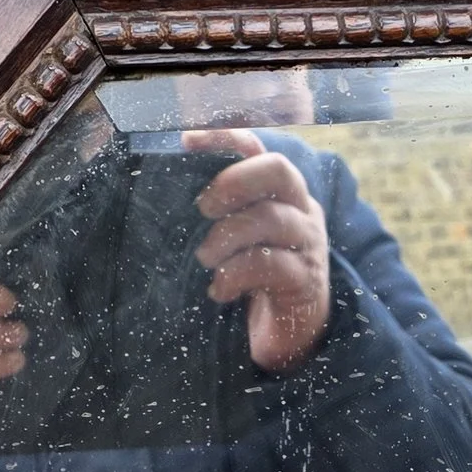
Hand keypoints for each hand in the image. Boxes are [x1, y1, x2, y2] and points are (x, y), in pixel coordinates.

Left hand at [184, 128, 331, 372]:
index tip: (187, 141)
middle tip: (203, 208)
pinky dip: (236, 274)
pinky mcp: (306, 280)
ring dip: (228, 236)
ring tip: (205, 258)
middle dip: (234, 183)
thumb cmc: (256, 279)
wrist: (295, 333)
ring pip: (272, 218)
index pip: (259, 150)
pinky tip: (219, 290)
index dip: (227, 138)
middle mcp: (302, 210)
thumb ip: (219, 215)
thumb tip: (162, 196)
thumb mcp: (238, 239)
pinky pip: (271, 265)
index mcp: (282, 194)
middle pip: (278, 171)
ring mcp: (309, 244)